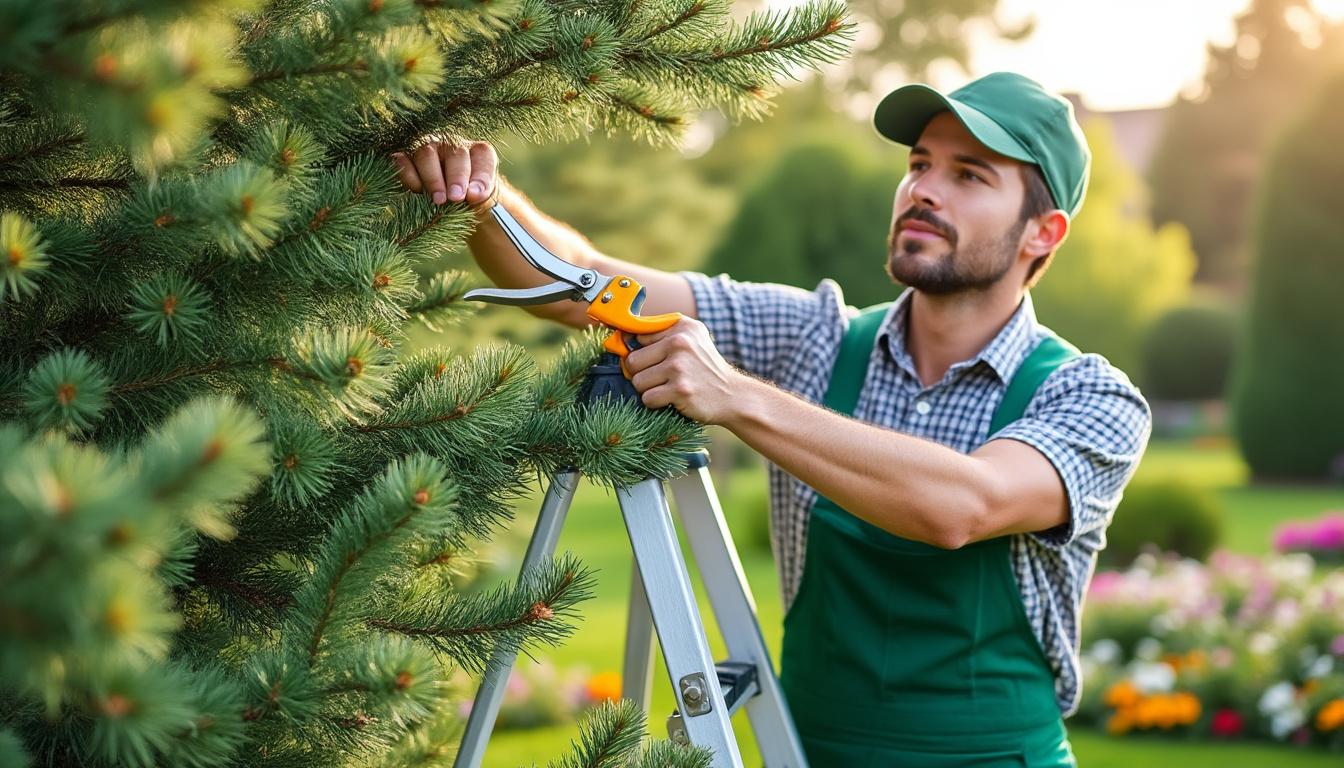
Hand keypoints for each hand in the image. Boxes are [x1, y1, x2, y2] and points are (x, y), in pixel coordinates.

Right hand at [391, 140, 497, 208]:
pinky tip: (417, 191)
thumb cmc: (468, 196)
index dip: (480, 176)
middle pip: (454, 153)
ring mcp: (427, 148)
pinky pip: (403, 161)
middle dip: (456, 177)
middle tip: (456, 198)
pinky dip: (409, 177)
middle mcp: (452, 144)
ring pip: (426, 155)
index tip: (474, 195)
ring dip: (433, 179)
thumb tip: (472, 194)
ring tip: (439, 200)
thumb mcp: (481, 197)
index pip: (483, 156)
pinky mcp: (405, 157)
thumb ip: (480, 193)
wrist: (449, 201)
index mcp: (477, 152)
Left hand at [627, 318, 747, 424]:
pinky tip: (671, 399)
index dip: (641, 354)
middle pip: (632, 362)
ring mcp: (679, 367)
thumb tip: (625, 338)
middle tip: (659, 379)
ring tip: (667, 388)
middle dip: (641, 374)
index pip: (638, 337)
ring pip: (637, 382)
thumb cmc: (706, 368)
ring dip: (648, 390)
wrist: (732, 395)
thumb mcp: (693, 338)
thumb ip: (663, 332)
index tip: (652, 362)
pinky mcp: (679, 390)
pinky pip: (648, 398)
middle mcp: (680, 343)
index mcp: (681, 327)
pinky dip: (655, 403)